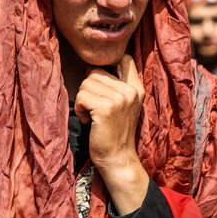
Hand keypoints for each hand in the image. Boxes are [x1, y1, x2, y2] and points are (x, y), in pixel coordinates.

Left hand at [74, 54, 148, 214]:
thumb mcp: (122, 104)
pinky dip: (80, 109)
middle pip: (95, 71)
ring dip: (83, 100)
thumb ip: (116, 84)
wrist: (117, 159)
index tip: (101, 84)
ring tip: (92, 115)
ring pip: (86, 83)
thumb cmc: (114, 132)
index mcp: (137, 88)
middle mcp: (131, 90)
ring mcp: (120, 98)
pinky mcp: (106, 108)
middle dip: (89, 89)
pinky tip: (88, 121)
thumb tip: (91, 65)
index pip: (124, 58)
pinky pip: (82, 96)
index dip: (106, 65)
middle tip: (95, 109)